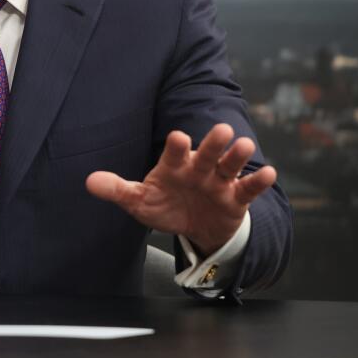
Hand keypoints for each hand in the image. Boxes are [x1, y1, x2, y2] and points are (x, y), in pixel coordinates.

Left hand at [85, 123, 276, 254]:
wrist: (194, 227)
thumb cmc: (165, 206)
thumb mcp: (139, 201)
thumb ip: (118, 190)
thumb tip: (88, 182)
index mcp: (173, 166)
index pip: (174, 153)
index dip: (176, 146)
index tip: (178, 137)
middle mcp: (198, 169)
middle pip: (206, 153)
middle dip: (212, 143)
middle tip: (221, 129)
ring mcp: (219, 182)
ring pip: (229, 166)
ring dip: (236, 155)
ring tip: (244, 145)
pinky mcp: (236, 198)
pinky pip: (248, 188)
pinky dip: (258, 180)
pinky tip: (269, 172)